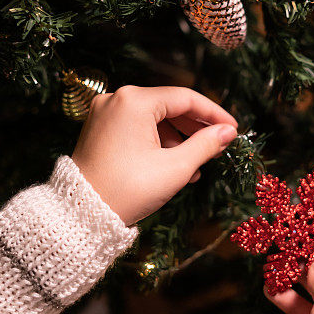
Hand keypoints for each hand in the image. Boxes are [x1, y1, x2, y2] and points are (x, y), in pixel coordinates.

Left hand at [72, 85, 237, 224]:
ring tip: (197, 164)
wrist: (79, 215)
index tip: (233, 129)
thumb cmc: (128, 189)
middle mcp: (117, 99)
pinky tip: (174, 165)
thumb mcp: (175, 168)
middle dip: (195, 127)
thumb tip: (227, 132)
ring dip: (178, 138)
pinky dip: (157, 142)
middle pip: (169, 106)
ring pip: (153, 118)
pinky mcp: (99, 129)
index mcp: (134, 100)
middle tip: (218, 146)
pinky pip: (136, 128)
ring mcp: (105, 113)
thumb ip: (206, 145)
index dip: (214, 114)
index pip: (185, 98)